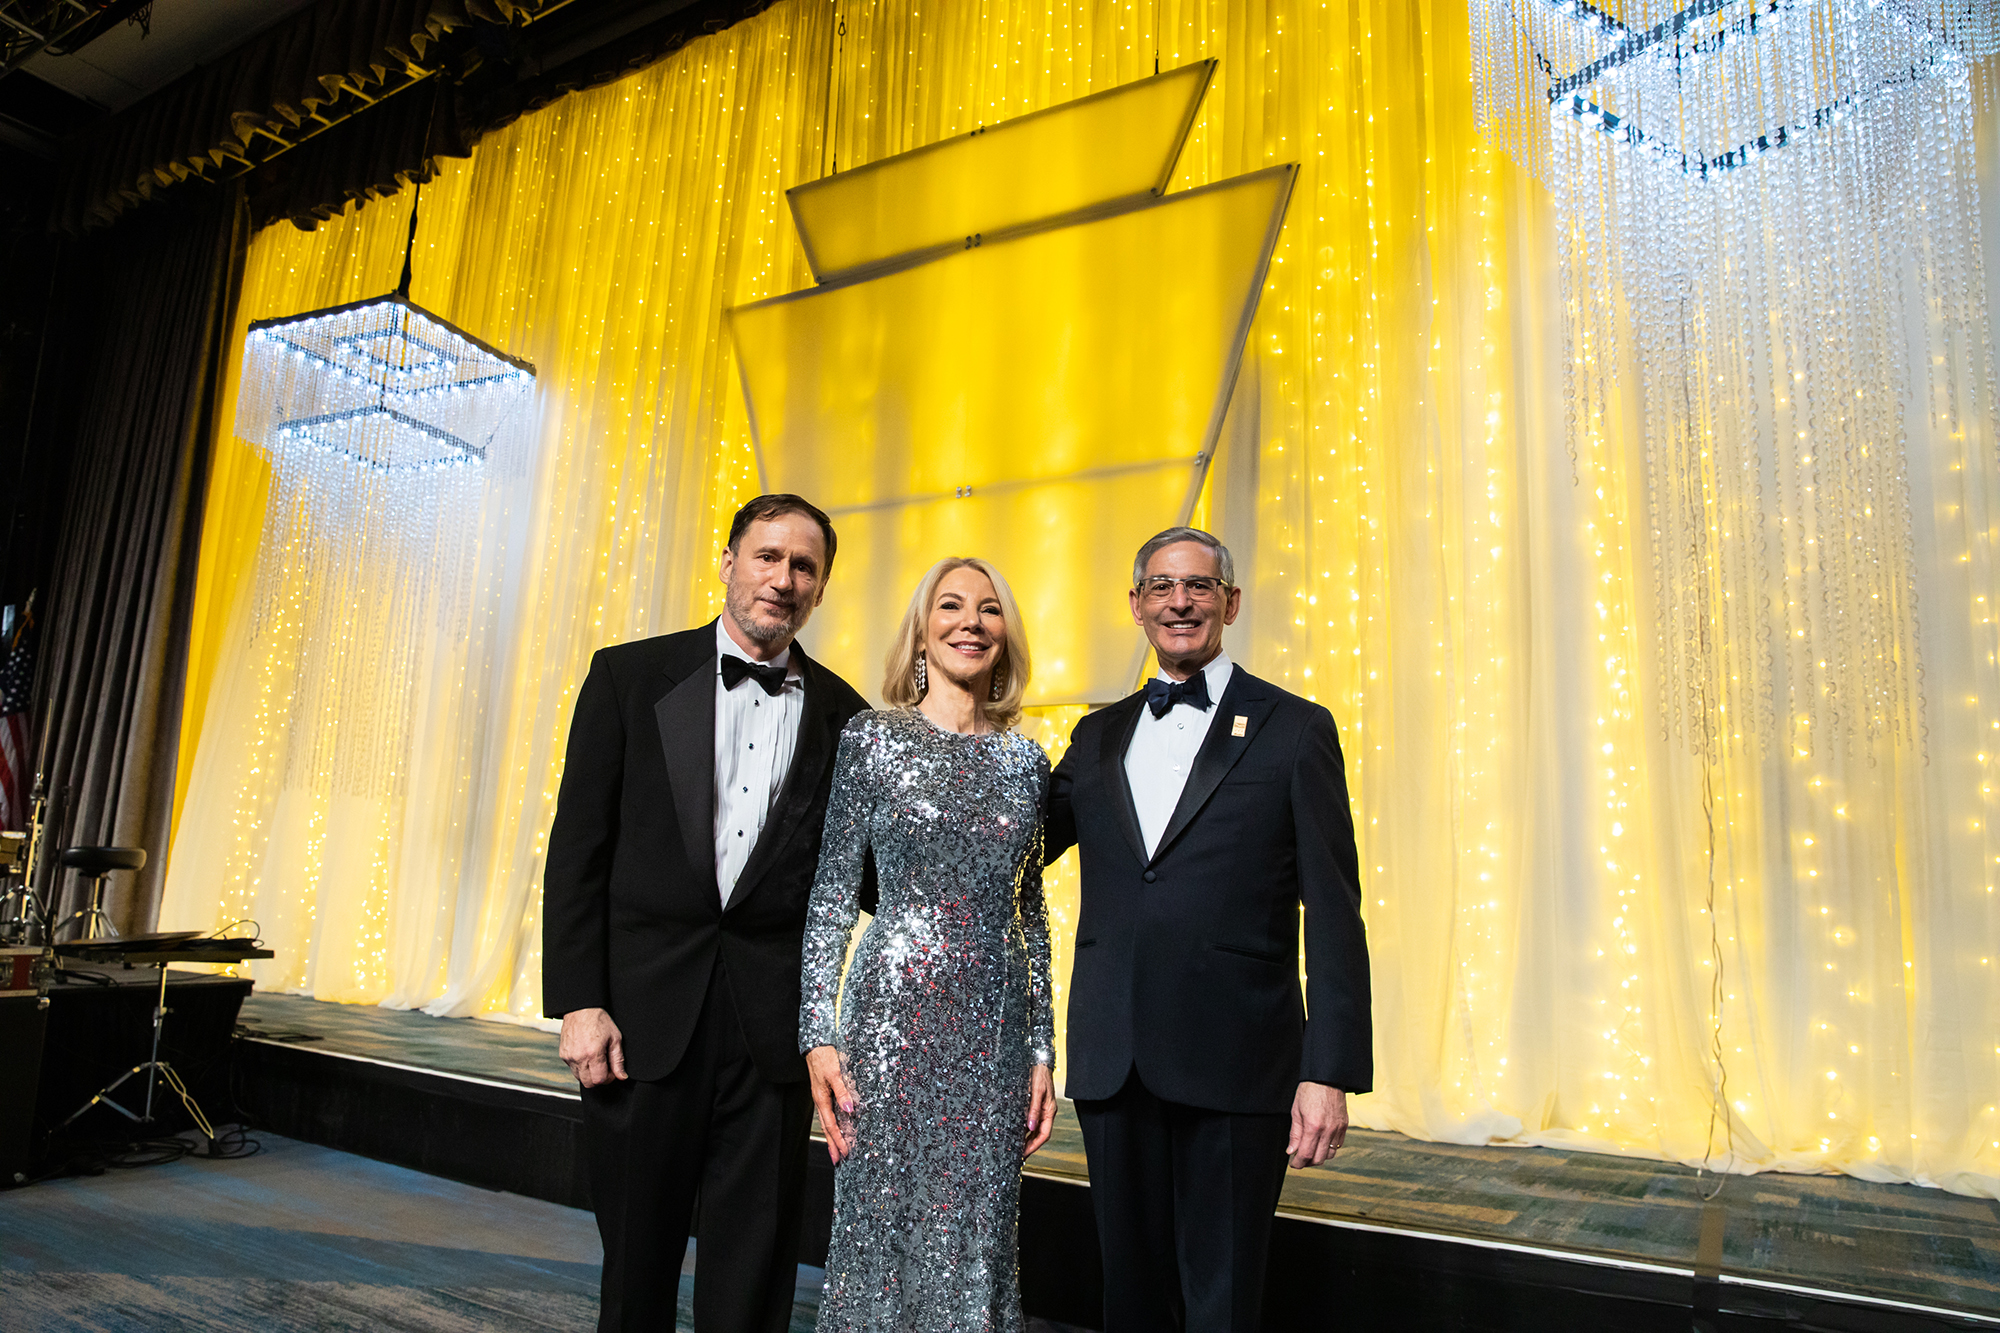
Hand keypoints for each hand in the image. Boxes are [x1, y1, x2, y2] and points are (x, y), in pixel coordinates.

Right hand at [559, 1008, 626, 1087]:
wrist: (581, 1009)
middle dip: (599, 1078)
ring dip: (589, 1073)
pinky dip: (580, 1067)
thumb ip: (618, 1060)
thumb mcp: (615, 1038)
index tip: (612, 1071)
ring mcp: (568, 1057)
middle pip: (588, 1083)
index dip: (609, 1078)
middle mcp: (578, 1057)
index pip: (600, 1080)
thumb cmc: (599, 1020)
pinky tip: (586, 1055)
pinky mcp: (563, 1055)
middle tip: (605, 1067)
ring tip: (595, 1060)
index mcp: (592, 1054)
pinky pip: (572, 1069)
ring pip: (579, 1078)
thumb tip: (622, 1076)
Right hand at [807, 1045, 857, 1164]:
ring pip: (828, 1122)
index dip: (838, 1140)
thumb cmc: (824, 1058)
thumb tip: (849, 1110)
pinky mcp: (825, 1093)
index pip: (831, 1125)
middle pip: (828, 1128)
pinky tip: (837, 1127)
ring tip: (836, 1150)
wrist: (816, 1046)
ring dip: (832, 1137)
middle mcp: (821, 1101)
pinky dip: (833, 1125)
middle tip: (839, 1160)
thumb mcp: (835, 1074)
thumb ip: (842, 1092)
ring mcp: (822, 1098)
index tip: (844, 1152)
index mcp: (822, 1099)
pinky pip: (828, 1114)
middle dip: (833, 1145)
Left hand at [1024, 1065, 1056, 1157]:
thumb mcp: (1036, 1092)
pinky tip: (1018, 1133)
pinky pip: (1032, 1122)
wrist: (1039, 1062)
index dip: (1034, 1146)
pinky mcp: (1036, 1106)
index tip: (1025, 1154)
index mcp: (1049, 1111)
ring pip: (1035, 1130)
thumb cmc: (1039, 1074)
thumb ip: (1034, 1110)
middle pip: (1040, 1135)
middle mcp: (1046, 1112)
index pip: (1044, 1134)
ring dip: (1028, 1140)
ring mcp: (1042, 1110)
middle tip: (1020, 1156)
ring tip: (1018, 1149)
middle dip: (1030, 1146)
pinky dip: (1025, 1130)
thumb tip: (1030, 1127)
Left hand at [1288, 1081, 1346, 1168]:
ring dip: (1319, 1157)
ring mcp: (1338, 1128)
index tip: (1293, 1164)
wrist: (1326, 1078)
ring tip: (1310, 1151)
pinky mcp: (1344, 1126)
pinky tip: (1321, 1143)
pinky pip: (1338, 1145)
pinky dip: (1329, 1148)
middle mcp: (1327, 1130)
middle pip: (1319, 1159)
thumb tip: (1291, 1150)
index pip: (1306, 1154)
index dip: (1298, 1163)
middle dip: (1307, 1163)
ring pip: (1330, 1154)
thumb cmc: (1309, 1091)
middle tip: (1299, 1159)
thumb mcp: (1296, 1111)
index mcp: (1313, 1126)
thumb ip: (1294, 1134)